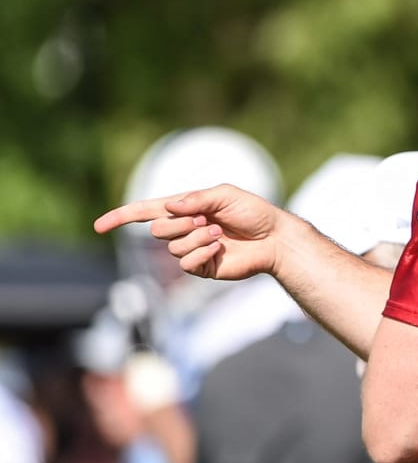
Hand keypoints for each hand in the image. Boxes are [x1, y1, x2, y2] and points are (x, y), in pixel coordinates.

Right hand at [94, 184, 282, 280]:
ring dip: (195, 237)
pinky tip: (218, 249)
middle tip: (208, 220)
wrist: (274, 238)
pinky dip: (200, 253)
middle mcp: (184, 229)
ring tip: (218, 233)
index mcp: (185, 208)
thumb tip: (170, 207)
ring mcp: (191, 249)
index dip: (121, 217)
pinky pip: (185, 263)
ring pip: (172, 247)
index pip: (145, 211)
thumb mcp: (224, 195)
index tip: (98, 226)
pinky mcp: (201, 267)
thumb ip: (195, 198)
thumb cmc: (253, 212)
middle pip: (157, 229)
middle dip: (181, 224)